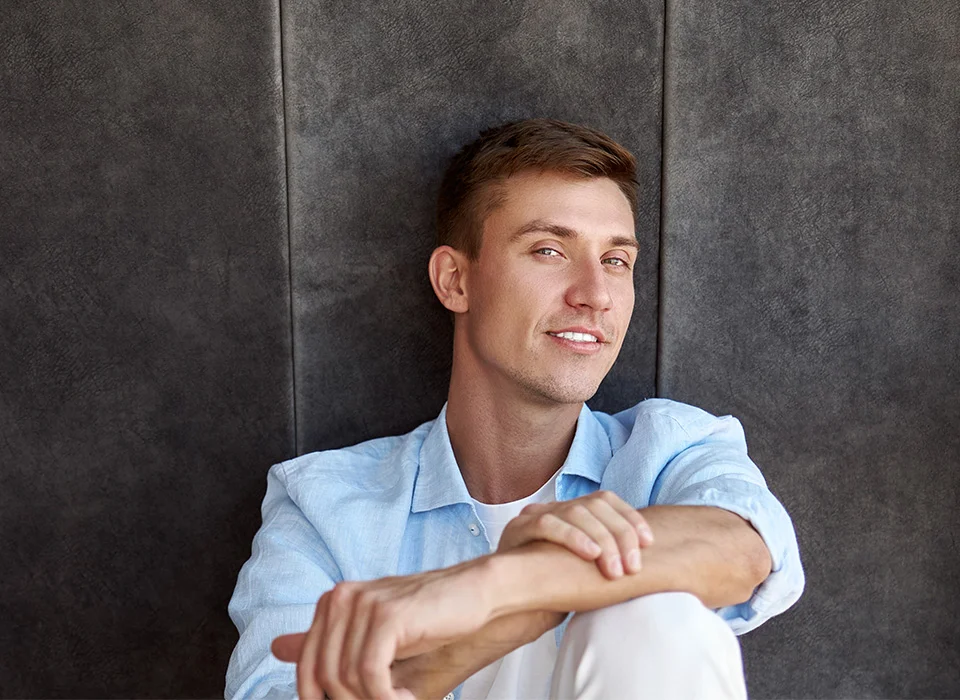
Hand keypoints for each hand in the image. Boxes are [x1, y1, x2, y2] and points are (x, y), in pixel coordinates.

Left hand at [271, 560, 494, 699]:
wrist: (480, 597)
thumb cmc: (432, 624)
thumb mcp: (376, 645)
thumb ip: (329, 648)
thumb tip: (276, 647)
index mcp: (332, 604)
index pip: (307, 670)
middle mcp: (340, 599)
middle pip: (321, 679)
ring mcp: (361, 604)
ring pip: (344, 681)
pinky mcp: (386, 615)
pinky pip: (368, 675)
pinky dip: (387, 699)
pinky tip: (408, 698)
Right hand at [497, 490, 653, 578]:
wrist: (512, 608)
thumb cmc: (553, 592)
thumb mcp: (588, 571)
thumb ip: (608, 556)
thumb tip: (645, 556)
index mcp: (572, 513)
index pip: (606, 500)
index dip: (630, 517)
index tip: (649, 542)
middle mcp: (555, 508)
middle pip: (595, 504)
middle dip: (620, 534)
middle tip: (633, 566)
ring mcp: (534, 515)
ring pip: (575, 511)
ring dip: (601, 539)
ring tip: (615, 568)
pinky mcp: (517, 528)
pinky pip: (547, 524)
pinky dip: (573, 537)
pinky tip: (591, 554)